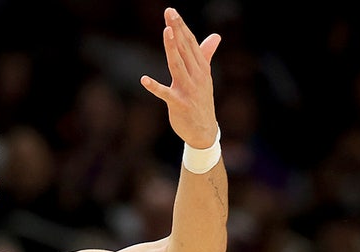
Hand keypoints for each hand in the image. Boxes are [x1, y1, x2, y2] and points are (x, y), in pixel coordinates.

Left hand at [140, 7, 220, 148]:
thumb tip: (215, 36)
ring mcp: (188, 90)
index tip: (172, 12)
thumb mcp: (204, 77)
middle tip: (170, 13)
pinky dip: (155, 87)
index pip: (191, 43)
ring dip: (172, 48)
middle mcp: (196, 76)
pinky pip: (165, 94)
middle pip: (185, 49)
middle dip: (177, 30)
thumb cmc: (201, 101)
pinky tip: (144, 80)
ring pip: (178, 65)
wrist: (204, 131)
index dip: (182, 27)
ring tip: (167, 32)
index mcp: (201, 68)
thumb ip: (206, 55)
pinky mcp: (179, 104)